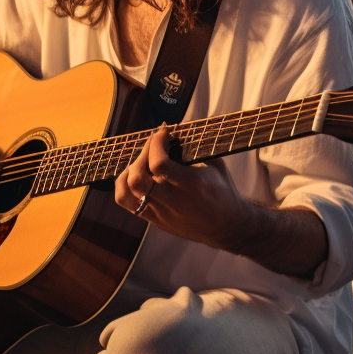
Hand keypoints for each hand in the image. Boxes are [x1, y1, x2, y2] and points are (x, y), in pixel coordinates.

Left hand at [114, 122, 329, 277]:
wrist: (228, 227)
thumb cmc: (223, 191)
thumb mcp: (215, 164)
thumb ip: (195, 146)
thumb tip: (175, 126)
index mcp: (192, 184)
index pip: (159, 164)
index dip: (155, 143)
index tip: (163, 133)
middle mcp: (173, 201)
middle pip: (137, 179)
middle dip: (140, 155)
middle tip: (152, 146)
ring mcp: (161, 213)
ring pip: (127, 192)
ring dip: (129, 171)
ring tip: (142, 162)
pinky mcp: (155, 221)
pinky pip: (127, 203)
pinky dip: (125, 185)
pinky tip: (136, 176)